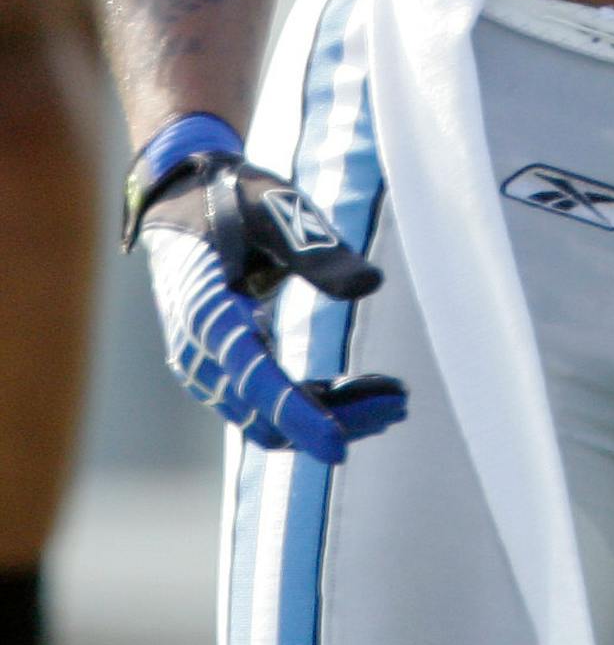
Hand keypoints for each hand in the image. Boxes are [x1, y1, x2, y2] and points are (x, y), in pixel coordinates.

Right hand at [138, 154, 407, 463]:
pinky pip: (269, 404)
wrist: (181, 199)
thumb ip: (316, 248)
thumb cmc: (231, 199)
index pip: (255, 380)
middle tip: (400, 402)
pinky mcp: (223, 368)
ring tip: (394, 398)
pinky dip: (315, 404)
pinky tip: (363, 390)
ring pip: (271, 419)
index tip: (339, 446)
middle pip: (269, 415)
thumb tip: (371, 285)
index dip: (298, 415)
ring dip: (333, 416)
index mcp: (208, 312)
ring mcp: (208, 367)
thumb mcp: (272, 208)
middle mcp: (201, 353)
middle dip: (337, 419)